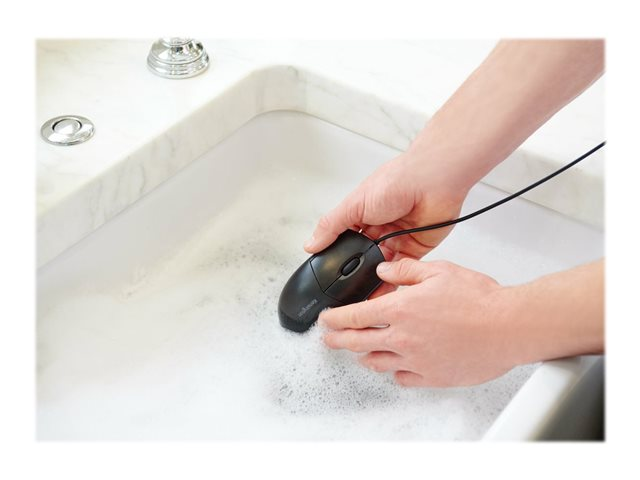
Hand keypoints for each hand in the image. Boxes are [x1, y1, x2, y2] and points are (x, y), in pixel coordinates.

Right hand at [304, 151, 466, 296]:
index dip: (337, 255)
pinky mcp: (415, 248)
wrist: (432, 182)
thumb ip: (331, 226)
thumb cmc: (396, 182)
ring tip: (364, 292)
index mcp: (362, 214)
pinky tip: (384, 288)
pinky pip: (402, 269)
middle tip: (346, 286)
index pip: (344, 240)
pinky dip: (393, 278)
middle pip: (363, 256)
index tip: (329, 273)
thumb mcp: (354, 204)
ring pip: (381, 266)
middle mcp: (379, 227)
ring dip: (374, 277)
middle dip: (357, 269)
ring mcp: (397, 238)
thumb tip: (311, 243)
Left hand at [319, 258, 514, 386]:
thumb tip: (384, 271)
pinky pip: (403, 378)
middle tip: (329, 339)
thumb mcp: (439, 271)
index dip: (334, 318)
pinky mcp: (432, 377)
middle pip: (357, 343)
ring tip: (361, 352)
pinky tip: (396, 366)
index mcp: (400, 309)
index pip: (354, 316)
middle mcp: (402, 338)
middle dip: (337, 340)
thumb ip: (406, 269)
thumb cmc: (479, 299)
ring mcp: (416, 360)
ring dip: (364, 356)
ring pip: (377, 363)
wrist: (508, 327)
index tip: (326, 319)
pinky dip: (395, 372)